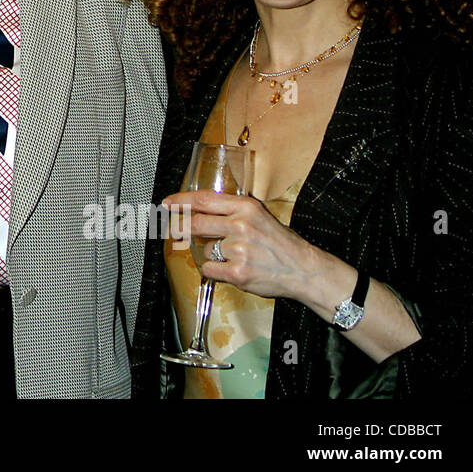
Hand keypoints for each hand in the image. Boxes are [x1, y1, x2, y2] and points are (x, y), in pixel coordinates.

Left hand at [164, 189, 331, 303]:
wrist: (304, 269)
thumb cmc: (281, 243)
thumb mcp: (259, 215)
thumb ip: (232, 211)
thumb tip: (200, 209)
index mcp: (245, 207)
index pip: (203, 199)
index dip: (180, 200)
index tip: (168, 203)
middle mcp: (240, 225)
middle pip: (194, 223)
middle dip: (180, 228)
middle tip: (175, 230)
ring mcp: (238, 249)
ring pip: (203, 249)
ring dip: (209, 253)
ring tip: (231, 255)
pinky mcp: (237, 272)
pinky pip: (209, 268)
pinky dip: (214, 269)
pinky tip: (230, 267)